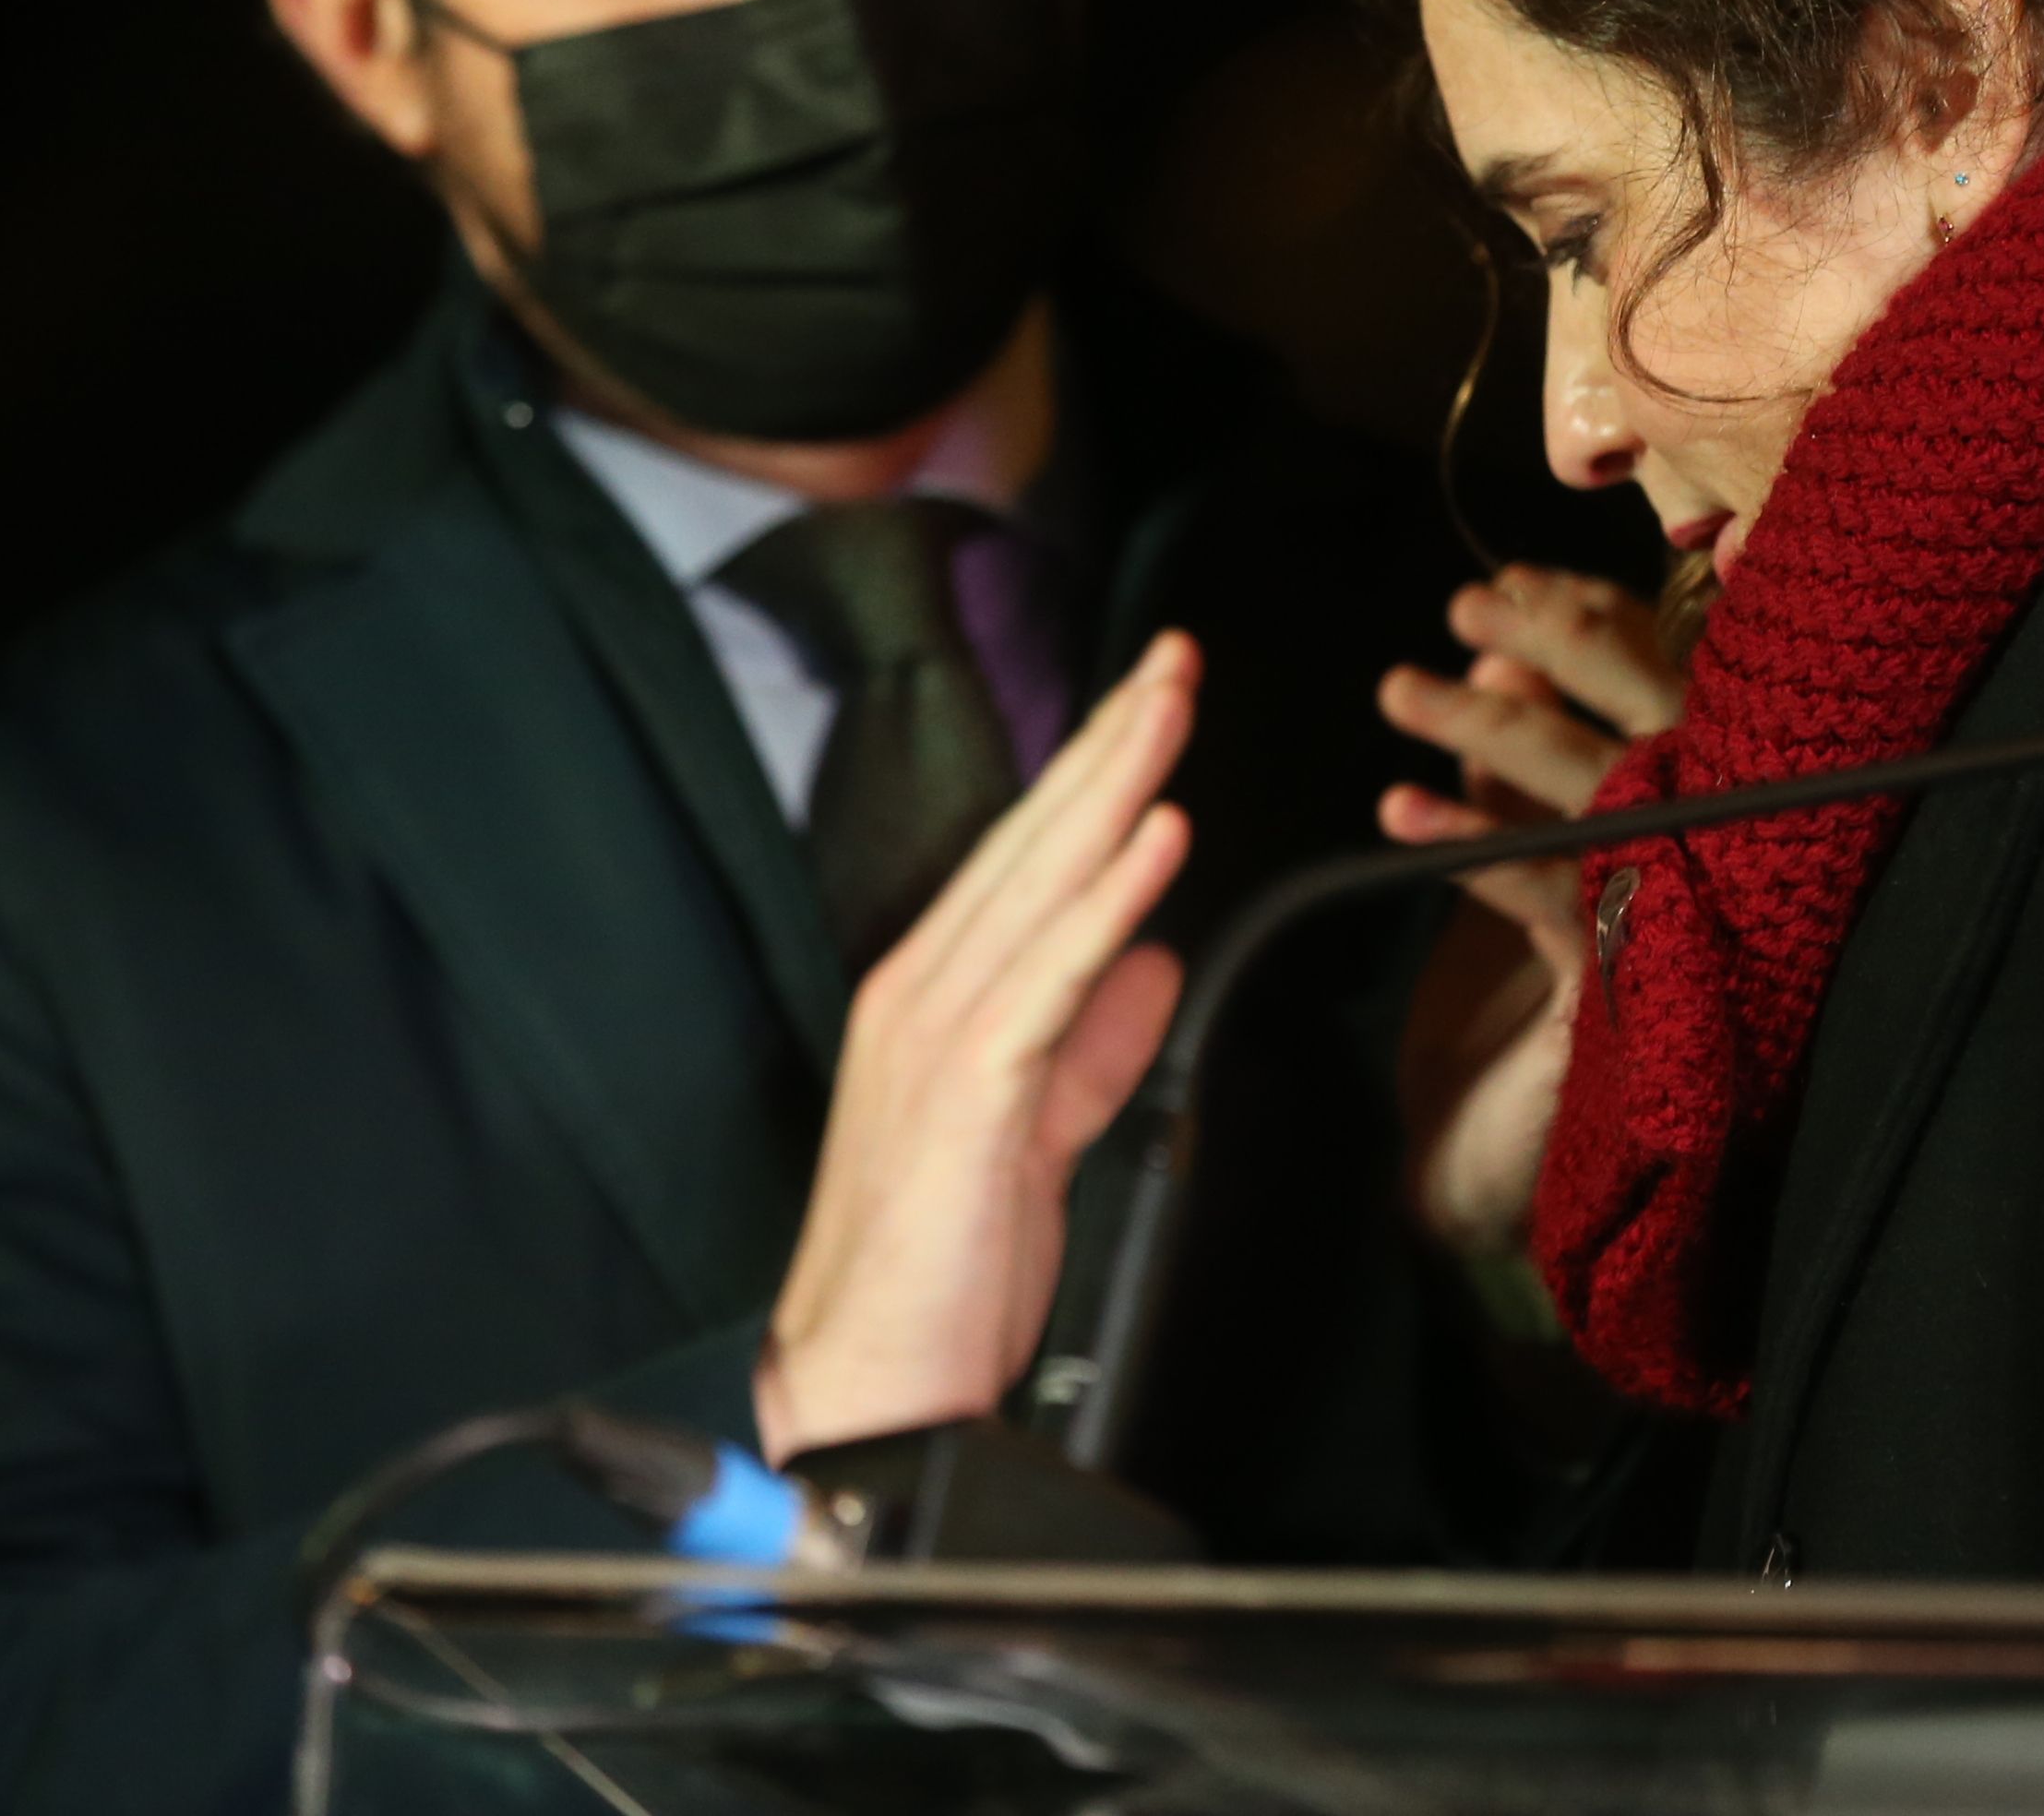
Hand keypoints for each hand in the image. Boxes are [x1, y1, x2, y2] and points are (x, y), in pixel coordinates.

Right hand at [752, 633, 1198, 1461]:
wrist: (868, 1383)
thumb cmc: (941, 1268)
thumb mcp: (1042, 1130)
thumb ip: (1093, 1041)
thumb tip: (1154, 962)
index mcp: (936, 997)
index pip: (1027, 859)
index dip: (1094, 773)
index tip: (1154, 701)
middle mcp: (923, 994)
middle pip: (1030, 843)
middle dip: (1108, 744)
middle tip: (1175, 659)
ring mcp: (936, 1037)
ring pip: (1037, 886)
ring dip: (1111, 790)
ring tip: (1169, 710)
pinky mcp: (966, 1093)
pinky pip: (1047, 977)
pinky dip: (1104, 902)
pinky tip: (1153, 841)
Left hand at [1373, 569, 1684, 1264]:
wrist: (1488, 1169)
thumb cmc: (1508, 1000)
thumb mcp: (1517, 848)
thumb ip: (1526, 752)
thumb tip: (1503, 650)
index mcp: (1697, 802)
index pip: (1665, 675)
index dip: (1593, 619)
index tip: (1516, 580)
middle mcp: (1713, 851)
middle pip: (1655, 714)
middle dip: (1563, 649)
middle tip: (1467, 607)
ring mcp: (1681, 921)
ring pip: (1603, 795)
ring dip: (1497, 734)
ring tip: (1399, 690)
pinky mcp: (1627, 995)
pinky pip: (1556, 897)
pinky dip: (1477, 845)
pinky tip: (1401, 810)